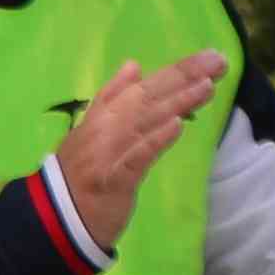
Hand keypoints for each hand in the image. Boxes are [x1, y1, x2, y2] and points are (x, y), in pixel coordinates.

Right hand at [49, 53, 228, 251]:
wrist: (58, 216)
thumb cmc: (79, 173)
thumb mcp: (90, 130)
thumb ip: (111, 97)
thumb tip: (133, 65)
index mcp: (99, 116)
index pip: (140, 86)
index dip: (174, 71)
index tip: (207, 57)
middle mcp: (103, 129)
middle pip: (145, 98)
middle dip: (183, 78)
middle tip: (217, 62)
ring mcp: (107, 154)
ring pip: (144, 123)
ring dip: (176, 103)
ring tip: (206, 87)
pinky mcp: (115, 181)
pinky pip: (136, 157)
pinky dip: (155, 140)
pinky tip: (177, 126)